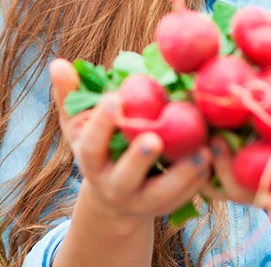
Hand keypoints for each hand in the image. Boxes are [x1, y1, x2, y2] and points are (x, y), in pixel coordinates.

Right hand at [49, 57, 212, 224]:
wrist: (115, 199)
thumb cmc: (98, 147)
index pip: (91, 145)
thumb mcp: (79, 126)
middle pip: (125, 176)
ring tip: (202, 151)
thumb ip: (69, 96)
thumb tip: (57, 63)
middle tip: (154, 137)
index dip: (101, 124)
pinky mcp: (166, 208)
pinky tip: (213, 157)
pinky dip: (198, 180)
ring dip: (182, 175)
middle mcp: (113, 186)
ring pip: (161, 194)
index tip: (115, 99)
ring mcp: (140, 201)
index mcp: (91, 162)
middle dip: (138, 158)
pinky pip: (184, 198)